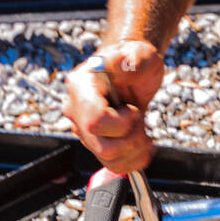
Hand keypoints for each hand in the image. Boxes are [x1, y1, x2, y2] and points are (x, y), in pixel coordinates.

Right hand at [64, 39, 163, 173]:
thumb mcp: (142, 55)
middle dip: (131, 139)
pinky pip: (113, 165)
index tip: (134, 109)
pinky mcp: (95, 143)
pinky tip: (143, 145)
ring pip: (108, 159)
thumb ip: (134, 60)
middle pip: (102, 146)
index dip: (122, 123)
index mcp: (81, 86)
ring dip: (134, 150)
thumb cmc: (135, 61)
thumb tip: (123, 64)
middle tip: (140, 120)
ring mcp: (84, 129)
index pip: (96, 122)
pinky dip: (133, 161)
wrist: (133, 72)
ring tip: (142, 130)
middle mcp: (76, 110)